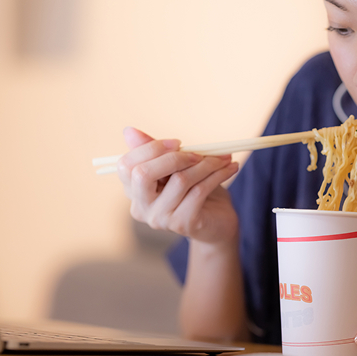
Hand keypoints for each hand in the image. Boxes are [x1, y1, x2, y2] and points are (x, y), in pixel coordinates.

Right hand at [117, 127, 239, 243]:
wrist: (218, 222)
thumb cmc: (195, 191)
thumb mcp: (176, 168)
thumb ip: (155, 152)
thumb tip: (129, 131)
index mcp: (134, 191)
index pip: (126, 165)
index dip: (150, 149)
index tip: (178, 142)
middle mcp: (141, 208)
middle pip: (143, 174)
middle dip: (173, 157)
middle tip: (198, 153)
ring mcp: (160, 219)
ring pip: (180, 179)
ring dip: (207, 163)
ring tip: (224, 158)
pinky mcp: (183, 223)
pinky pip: (199, 190)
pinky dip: (218, 174)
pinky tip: (230, 168)